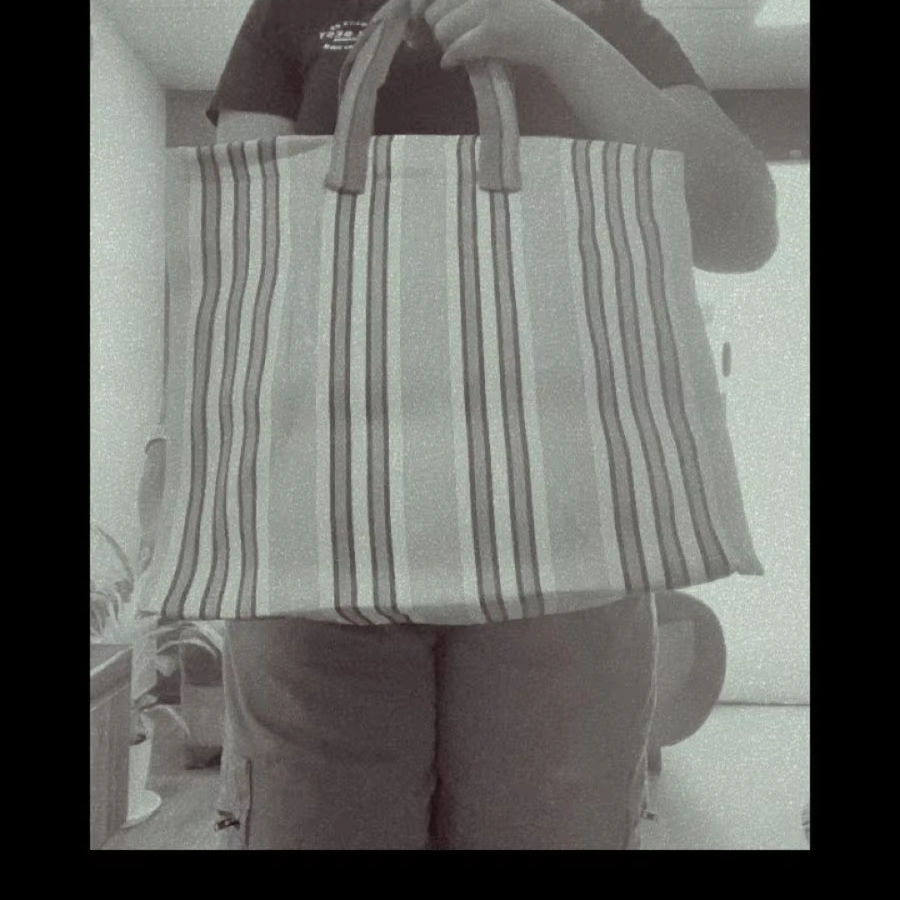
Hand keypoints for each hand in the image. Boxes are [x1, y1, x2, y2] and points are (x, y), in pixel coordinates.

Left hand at [407, 0, 571, 69]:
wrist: (556, 36)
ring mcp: (488, 8)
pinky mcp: (492, 33)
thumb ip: (469, 3)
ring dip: (445, 43)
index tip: (428, 16)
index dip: (428, 7)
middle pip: (437, 10)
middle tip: (448, 37)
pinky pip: (457, 47)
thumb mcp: (496, 0)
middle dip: (439, 27)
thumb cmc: (527, 16)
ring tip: (456, 48)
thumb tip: (427, 11)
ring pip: (442, 29)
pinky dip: (451, 58)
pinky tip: (449, 64)